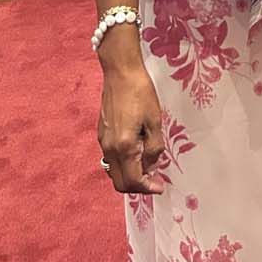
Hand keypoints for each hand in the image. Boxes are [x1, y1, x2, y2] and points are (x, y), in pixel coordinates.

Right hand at [98, 61, 165, 194]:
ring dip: (129, 175)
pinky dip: (123, 164)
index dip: (148, 188)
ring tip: (147, 166)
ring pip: (113, 172)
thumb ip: (154, 148)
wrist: (120, 72)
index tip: (160, 187)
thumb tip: (151, 167)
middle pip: (120, 182)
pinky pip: (110, 159)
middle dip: (138, 186)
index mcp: (124, 147)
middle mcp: (109, 148)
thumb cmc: (141, 93)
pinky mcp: (101, 134)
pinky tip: (136, 152)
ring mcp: (102, 142)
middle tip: (154, 180)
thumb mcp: (155, 121)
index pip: (133, 181)